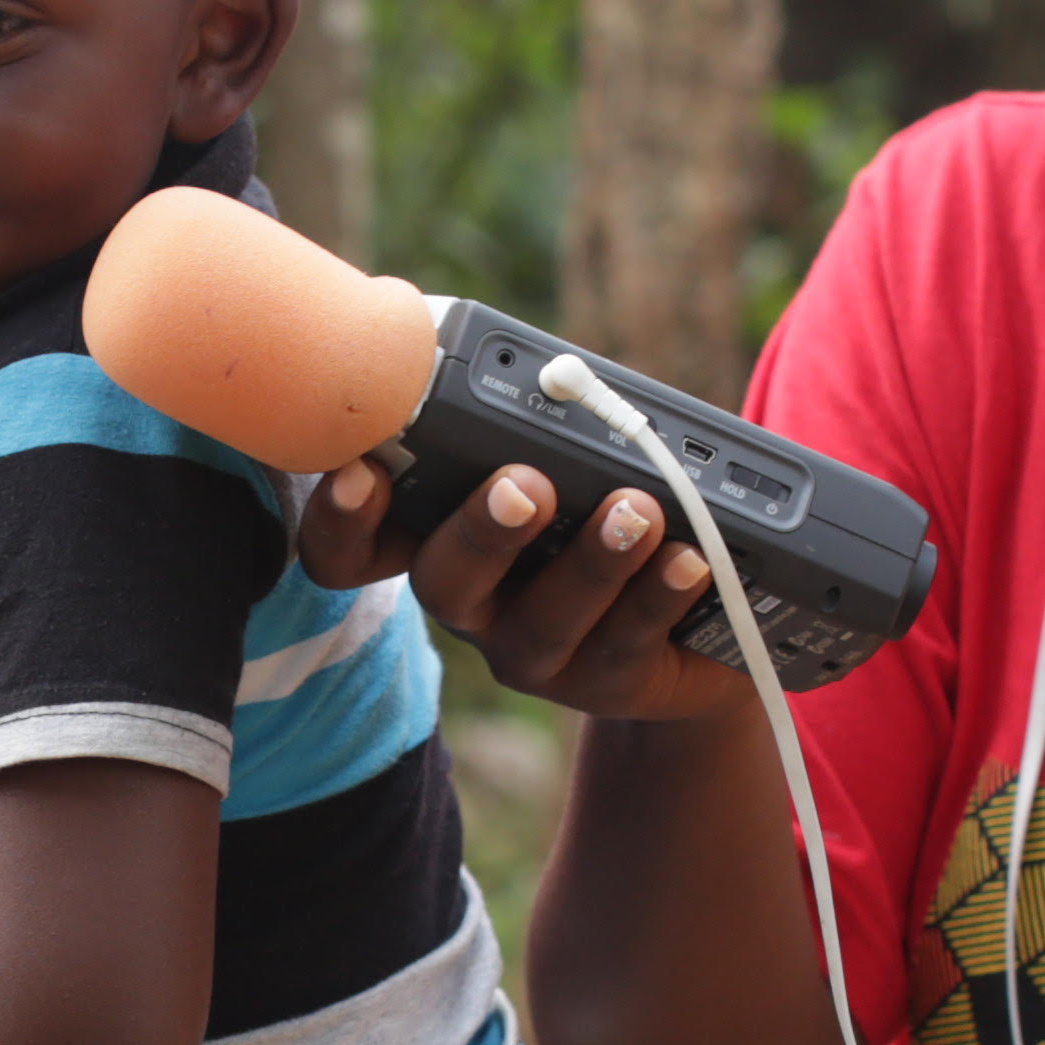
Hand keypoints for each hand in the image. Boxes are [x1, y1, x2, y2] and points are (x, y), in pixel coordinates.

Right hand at [290, 457, 753, 727]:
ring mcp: (532, 652)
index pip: (353, 544)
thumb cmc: (612, 500)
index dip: (340, 519)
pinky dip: (658, 596)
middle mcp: (472, 602)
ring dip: (590, 562)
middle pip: (444, 583)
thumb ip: (535, 416)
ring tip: (636, 511)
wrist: (704, 613)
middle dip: (482, 532)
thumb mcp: (568, 453)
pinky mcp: (603, 684)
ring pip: (542, 623)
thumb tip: (533, 360)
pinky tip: (689, 559)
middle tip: (524, 486)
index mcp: (440, 534)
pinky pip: (625, 647)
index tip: (359, 474)